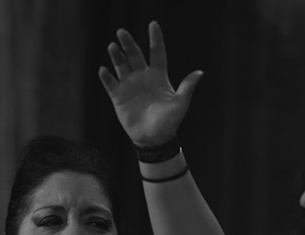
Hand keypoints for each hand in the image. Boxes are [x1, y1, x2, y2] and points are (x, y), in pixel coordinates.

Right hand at [98, 21, 202, 146]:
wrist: (153, 139)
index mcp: (158, 76)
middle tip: (121, 32)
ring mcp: (129, 86)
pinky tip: (103, 69)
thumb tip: (200, 73)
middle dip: (128, 43)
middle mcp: (143, 77)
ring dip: (116, 56)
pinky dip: (106, 76)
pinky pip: (110, 83)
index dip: (155, 38)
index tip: (153, 24)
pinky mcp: (118, 97)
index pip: (157, 52)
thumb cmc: (169, 123)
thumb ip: (187, 88)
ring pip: (121, 65)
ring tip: (112, 47)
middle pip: (134, 55)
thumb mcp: (180, 105)